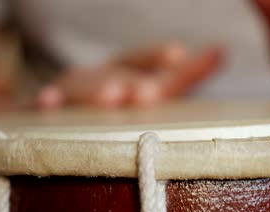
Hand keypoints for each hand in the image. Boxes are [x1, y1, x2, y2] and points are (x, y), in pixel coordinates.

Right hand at [36, 43, 221, 109]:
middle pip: (116, 74)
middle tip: (147, 93)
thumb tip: (223, 51)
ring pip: (83, 86)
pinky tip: (46, 102)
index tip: (179, 55)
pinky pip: (46, 103)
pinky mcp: (49, 102)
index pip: (147, 62)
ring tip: (111, 96)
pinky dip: (48, 100)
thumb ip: (182, 75)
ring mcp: (74, 87)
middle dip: (132, 81)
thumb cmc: (114, 97)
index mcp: (128, 72)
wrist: (60, 100)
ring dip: (96, 90)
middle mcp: (102, 75)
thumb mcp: (147, 86)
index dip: (159, 58)